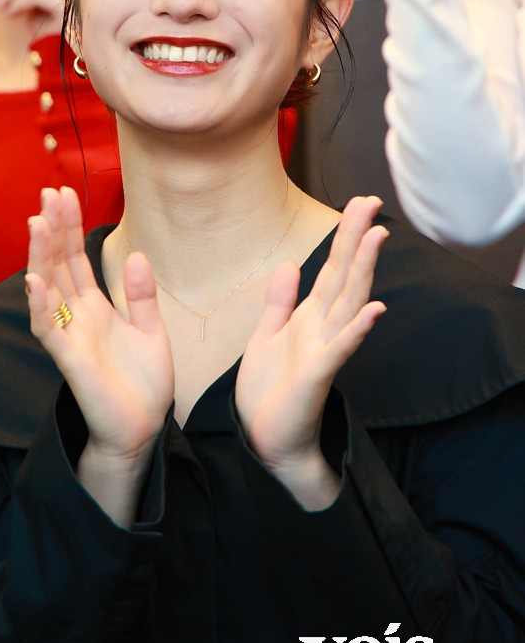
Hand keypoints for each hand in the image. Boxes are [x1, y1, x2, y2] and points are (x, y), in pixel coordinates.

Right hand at [26, 188, 173, 466]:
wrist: (143, 430)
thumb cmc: (144, 385)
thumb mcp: (151, 330)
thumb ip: (142, 295)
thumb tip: (134, 256)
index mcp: (96, 308)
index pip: (77, 260)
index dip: (70, 227)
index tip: (65, 193)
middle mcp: (77, 317)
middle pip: (59, 265)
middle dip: (53, 229)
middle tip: (48, 192)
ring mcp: (70, 337)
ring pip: (47, 289)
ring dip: (40, 257)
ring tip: (37, 223)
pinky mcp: (69, 360)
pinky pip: (49, 329)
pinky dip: (40, 304)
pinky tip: (35, 280)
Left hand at [235, 196, 387, 502]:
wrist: (267, 442)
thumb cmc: (269, 393)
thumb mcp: (266, 337)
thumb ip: (280, 303)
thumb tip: (291, 265)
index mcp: (309, 318)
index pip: (332, 269)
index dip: (345, 237)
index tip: (359, 204)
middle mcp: (323, 329)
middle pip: (345, 276)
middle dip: (356, 239)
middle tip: (372, 201)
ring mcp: (324, 351)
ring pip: (348, 303)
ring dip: (363, 271)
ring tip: (376, 236)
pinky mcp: (317, 375)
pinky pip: (340, 349)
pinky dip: (356, 329)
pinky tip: (373, 310)